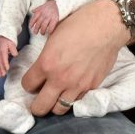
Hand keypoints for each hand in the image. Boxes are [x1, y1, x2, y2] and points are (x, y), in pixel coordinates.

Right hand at [0, 36, 18, 76]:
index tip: (7, 68)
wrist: (2, 37)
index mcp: (3, 50)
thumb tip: (15, 54)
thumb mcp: (12, 43)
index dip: (5, 64)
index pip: (4, 58)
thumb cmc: (8, 41)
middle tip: (3, 74)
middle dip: (1, 69)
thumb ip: (13, 49)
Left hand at [20, 0, 125, 116]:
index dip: (28, 83)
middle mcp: (60, 78)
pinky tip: (72, 89)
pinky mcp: (92, 86)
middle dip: (36, 105)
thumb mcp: (53, 36)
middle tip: (38, 98)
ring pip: (59, 109)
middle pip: (40, 107)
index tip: (32, 80)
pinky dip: (72, 98)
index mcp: (47, 63)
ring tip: (56, 96)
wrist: (106, 25)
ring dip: (54, 104)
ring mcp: (77, 85)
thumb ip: (45, 56)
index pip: (27, 85)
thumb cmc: (79, 24)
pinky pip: (77, 101)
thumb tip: (42, 65)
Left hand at [29, 0, 59, 34]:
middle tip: (35, 33)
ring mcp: (49, 17)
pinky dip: (49, 30)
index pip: (34, 19)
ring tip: (42, 33)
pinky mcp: (55, 19)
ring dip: (42, 31)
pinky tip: (49, 32)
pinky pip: (51, 26)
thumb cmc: (49, 5)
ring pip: (44, 26)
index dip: (31, 24)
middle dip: (36, 29)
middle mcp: (43, 15)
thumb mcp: (42, 6)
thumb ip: (37, 9)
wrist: (58, 2)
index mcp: (39, 12)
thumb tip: (32, 11)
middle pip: (38, 24)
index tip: (30, 27)